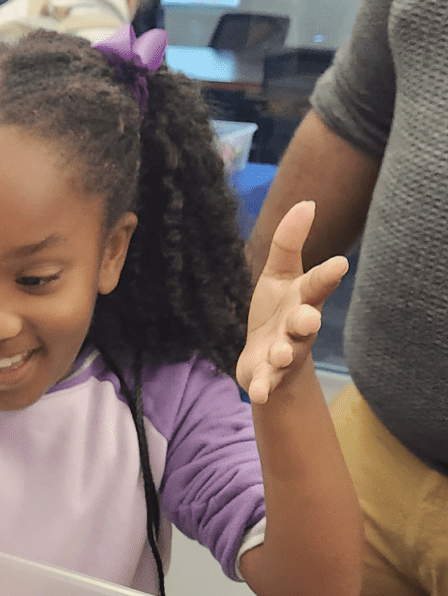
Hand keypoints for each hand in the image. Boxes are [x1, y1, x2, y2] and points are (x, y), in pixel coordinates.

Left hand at [237, 201, 348, 403]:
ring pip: (287, 354)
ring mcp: (284, 353)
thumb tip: (306, 202)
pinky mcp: (266, 376)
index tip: (339, 265)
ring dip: (283, 354)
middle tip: (307, 319)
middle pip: (305, 323)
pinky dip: (262, 387)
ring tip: (280, 354)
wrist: (265, 361)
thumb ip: (288, 244)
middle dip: (306, 321)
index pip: (316, 285)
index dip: (326, 276)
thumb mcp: (277, 276)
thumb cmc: (275, 312)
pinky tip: (256, 393)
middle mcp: (297, 327)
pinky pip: (266, 382)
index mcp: (301, 300)